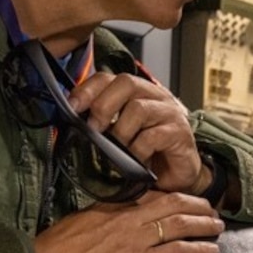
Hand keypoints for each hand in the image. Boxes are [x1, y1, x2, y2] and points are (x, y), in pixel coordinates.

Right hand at [26, 194, 221, 252]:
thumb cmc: (51, 252)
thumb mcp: (76, 225)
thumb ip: (97, 222)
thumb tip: (106, 225)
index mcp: (111, 208)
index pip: (149, 196)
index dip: (172, 196)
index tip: (185, 199)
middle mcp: (127, 218)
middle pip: (171, 203)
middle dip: (196, 205)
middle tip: (212, 209)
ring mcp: (135, 239)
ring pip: (179, 224)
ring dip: (203, 224)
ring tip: (218, 227)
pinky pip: (176, 252)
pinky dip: (197, 249)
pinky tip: (210, 250)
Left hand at [66, 69, 207, 194]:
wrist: (178, 175)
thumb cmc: (148, 153)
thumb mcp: (120, 134)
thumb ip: (103, 123)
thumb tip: (74, 121)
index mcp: (137, 92)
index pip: (108, 77)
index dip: (87, 89)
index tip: (73, 107)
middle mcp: (155, 97)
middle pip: (126, 83)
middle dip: (103, 106)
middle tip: (95, 129)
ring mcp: (169, 113)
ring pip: (138, 108)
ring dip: (120, 131)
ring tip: (117, 149)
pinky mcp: (180, 133)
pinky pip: (152, 136)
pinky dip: (137, 151)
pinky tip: (135, 161)